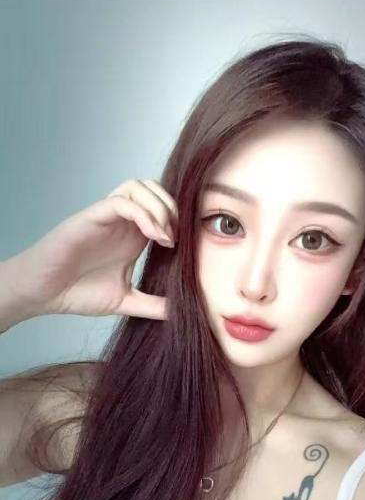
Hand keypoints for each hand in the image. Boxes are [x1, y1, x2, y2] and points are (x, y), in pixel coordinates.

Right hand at [4, 179, 177, 321]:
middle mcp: (122, 222)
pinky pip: (122, 201)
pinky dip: (143, 213)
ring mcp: (107, 217)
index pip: (163, 208)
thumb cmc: (77, 292)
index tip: (184, 249)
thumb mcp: (126, 301)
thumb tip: (181, 313)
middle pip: (154, 189)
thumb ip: (153, 305)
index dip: (179, 222)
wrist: (44, 294)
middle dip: (172, 208)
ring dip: (158, 206)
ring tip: (164, 236)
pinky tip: (153, 236)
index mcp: (133, 236)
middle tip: (175, 239)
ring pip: (139, 186)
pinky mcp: (92, 217)